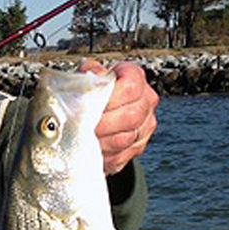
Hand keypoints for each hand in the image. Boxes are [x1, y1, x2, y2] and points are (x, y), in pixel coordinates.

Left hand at [81, 59, 158, 174]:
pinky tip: (90, 149)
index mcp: (136, 78)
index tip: (89, 105)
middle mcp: (147, 101)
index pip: (130, 87)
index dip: (109, 98)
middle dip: (102, 123)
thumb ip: (88, 73)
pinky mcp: (138, 147)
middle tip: (81, 127)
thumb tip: (88, 75)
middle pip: (130, 116)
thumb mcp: (89, 76)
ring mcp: (146, 126)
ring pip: (125, 139)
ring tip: (82, 139)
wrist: (102, 109)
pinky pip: (121, 156)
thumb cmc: (93, 90)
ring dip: (100, 141)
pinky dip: (103, 155)